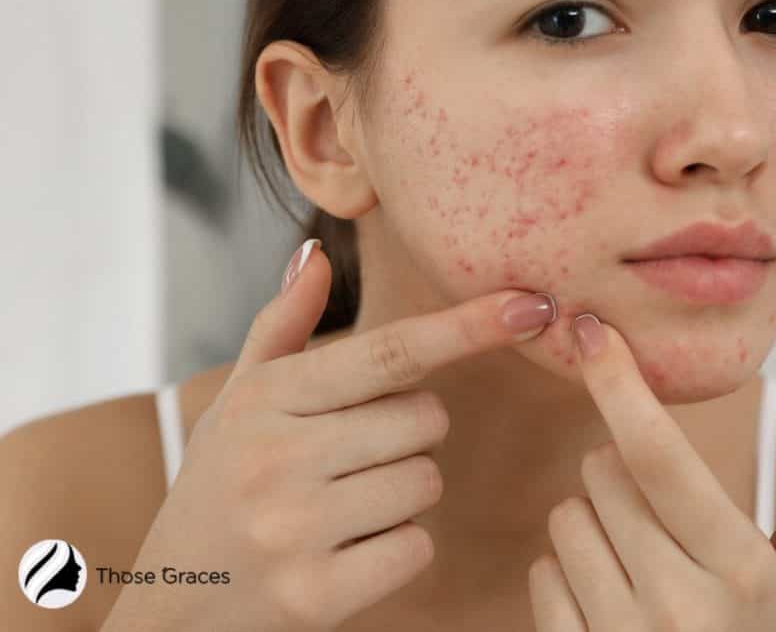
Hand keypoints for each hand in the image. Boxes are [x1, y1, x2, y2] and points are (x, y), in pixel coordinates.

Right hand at [105, 240, 557, 631]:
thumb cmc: (217, 485)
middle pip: (426, 419)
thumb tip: (316, 253)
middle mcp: (278, 457)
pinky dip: (398, 548)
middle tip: (357, 451)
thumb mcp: (238, 400)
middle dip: (412, 430)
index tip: (530, 304)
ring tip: (344, 503)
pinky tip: (348, 550)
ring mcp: (294, 529)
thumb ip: (283, 324)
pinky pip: (417, 548)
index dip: (466, 326)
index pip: (389, 352)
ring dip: (404, 490)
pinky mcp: (314, 595)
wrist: (172, 609)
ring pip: (426, 483)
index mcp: (267, 397)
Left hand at [526, 313, 775, 630]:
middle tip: (660, 512)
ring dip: (595, 520)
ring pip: (567, 517)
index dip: (619, 384)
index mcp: (739, 571)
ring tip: (640, 560)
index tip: (589, 331)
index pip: (659, 456)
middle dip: (622, 471)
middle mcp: (677, 606)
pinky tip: (611, 597)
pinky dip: (568, 571)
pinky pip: (543, 573)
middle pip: (602, 472)